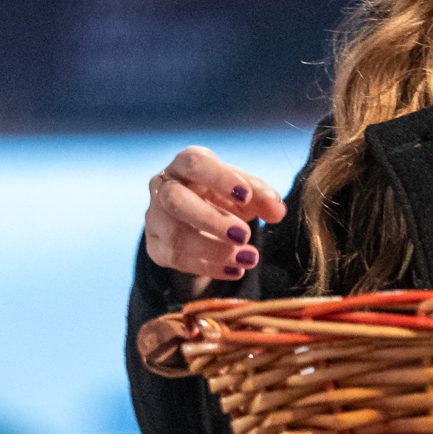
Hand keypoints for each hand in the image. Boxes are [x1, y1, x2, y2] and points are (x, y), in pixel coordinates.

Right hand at [144, 146, 287, 299]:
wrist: (197, 219)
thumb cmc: (222, 196)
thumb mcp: (245, 192)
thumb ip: (263, 197)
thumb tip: (278, 211)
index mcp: (186, 164)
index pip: (196, 164)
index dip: (219, 179)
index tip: (246, 196)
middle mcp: (164, 186)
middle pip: (176, 200)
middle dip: (211, 220)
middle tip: (244, 235)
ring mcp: (155, 217)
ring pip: (176, 236)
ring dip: (215, 251)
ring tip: (248, 258)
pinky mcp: (154, 245)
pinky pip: (176, 259)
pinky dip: (208, 267)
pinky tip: (234, 269)